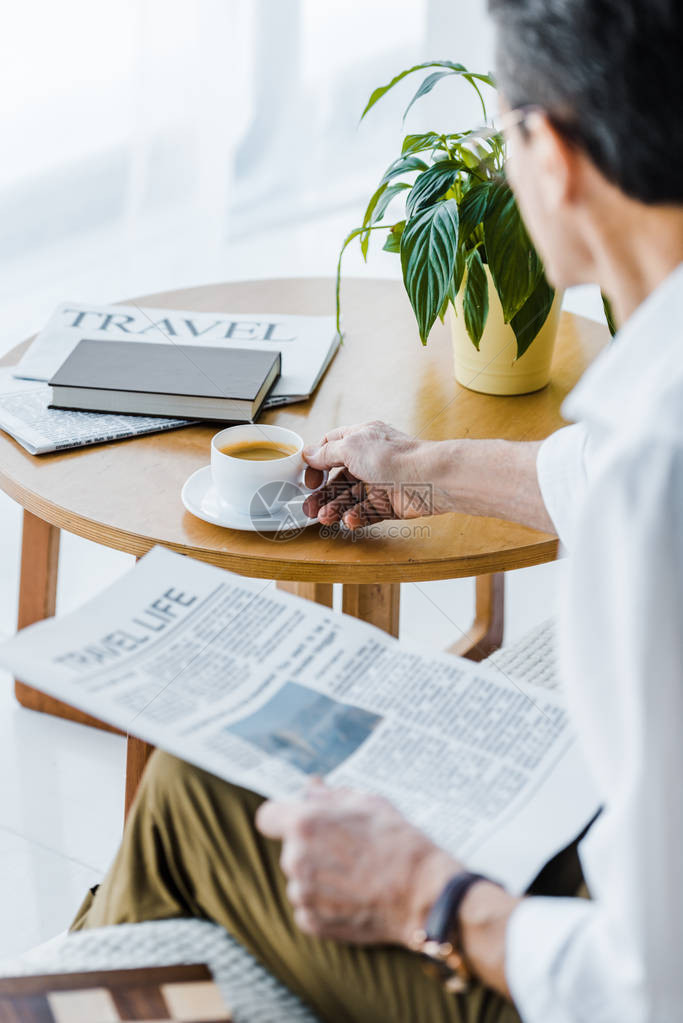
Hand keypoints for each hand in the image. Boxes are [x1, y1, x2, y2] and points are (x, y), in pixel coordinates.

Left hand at [256, 780, 460, 946]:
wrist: (422, 894)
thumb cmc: (398, 842)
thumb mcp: (368, 803)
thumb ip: (330, 794)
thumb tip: (310, 787)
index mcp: (304, 823)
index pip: (267, 816)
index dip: (283, 816)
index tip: (300, 821)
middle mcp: (295, 859)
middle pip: (290, 848)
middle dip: (311, 846)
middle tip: (347, 849)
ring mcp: (302, 894)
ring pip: (300, 878)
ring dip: (318, 876)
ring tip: (355, 875)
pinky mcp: (311, 922)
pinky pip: (308, 906)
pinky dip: (325, 902)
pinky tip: (353, 897)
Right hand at [302, 421, 439, 527]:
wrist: (430, 479)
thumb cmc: (394, 457)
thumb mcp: (351, 447)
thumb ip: (327, 453)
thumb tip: (308, 453)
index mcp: (361, 438)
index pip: (332, 448)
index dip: (317, 463)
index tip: (308, 478)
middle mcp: (370, 459)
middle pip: (338, 479)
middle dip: (323, 494)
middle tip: (309, 509)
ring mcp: (381, 482)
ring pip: (351, 498)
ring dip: (336, 508)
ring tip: (326, 518)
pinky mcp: (390, 503)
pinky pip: (367, 512)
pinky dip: (356, 517)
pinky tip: (349, 520)